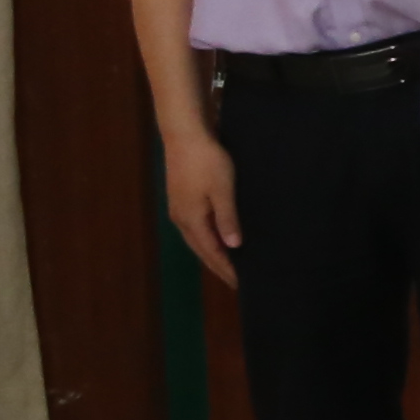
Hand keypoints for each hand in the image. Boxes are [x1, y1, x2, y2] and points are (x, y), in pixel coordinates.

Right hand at [159, 131, 240, 289]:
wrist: (184, 135)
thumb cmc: (207, 162)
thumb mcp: (223, 190)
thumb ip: (227, 219)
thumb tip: (233, 247)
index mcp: (191, 220)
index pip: (212, 252)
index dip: (226, 269)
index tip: (240, 284)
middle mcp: (181, 219)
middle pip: (202, 249)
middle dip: (218, 266)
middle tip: (236, 281)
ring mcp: (178, 209)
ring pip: (197, 239)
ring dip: (212, 253)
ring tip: (229, 264)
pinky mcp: (181, 199)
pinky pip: (196, 227)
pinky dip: (208, 238)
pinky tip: (218, 237)